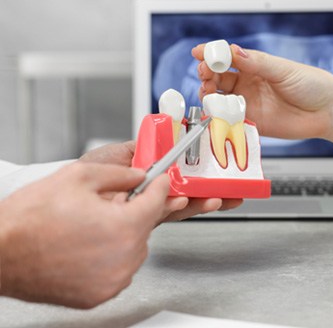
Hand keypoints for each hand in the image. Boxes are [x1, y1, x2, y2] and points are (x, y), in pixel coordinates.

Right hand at [0, 162, 168, 308]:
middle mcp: (123, 259)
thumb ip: (119, 174)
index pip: (156, 202)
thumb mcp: (79, 177)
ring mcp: (111, 281)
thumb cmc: (30, 218)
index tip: (160, 181)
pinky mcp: (98, 295)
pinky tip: (89, 243)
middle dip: (136, 209)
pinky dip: (113, 254)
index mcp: (123, 227)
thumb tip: (139, 176)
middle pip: (146, 226)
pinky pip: (119, 268)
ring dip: (124, 233)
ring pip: (134, 248)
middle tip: (115, 201)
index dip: (159, 186)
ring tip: (95, 223)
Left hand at [80, 141, 242, 219]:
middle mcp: (152, 190)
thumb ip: (144, 149)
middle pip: (187, 189)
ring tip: (220, 197)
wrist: (70, 197)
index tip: (216, 166)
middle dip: (210, 188)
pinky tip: (190, 202)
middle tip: (232, 188)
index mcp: (150, 172)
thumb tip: (167, 142)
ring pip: (182, 204)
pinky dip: (180, 208)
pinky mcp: (143, 220)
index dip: (199, 169)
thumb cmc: (90, 171)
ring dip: (202, 201)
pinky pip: (166, 213)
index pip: (180, 170)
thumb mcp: (120, 152)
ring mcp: (149, 206)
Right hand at [193, 43, 332, 139]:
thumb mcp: (284, 70)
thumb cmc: (312, 85)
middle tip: (204, 73)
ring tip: (208, 92)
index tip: (199, 52)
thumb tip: (233, 51)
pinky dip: (219, 116)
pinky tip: (216, 112)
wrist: (327, 112)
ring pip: (219, 98)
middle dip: (207, 74)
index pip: (227, 58)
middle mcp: (247, 84)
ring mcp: (247, 103)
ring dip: (209, 94)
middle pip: (218, 78)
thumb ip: (258, 63)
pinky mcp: (251, 122)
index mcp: (255, 66)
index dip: (211, 55)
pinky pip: (229, 119)